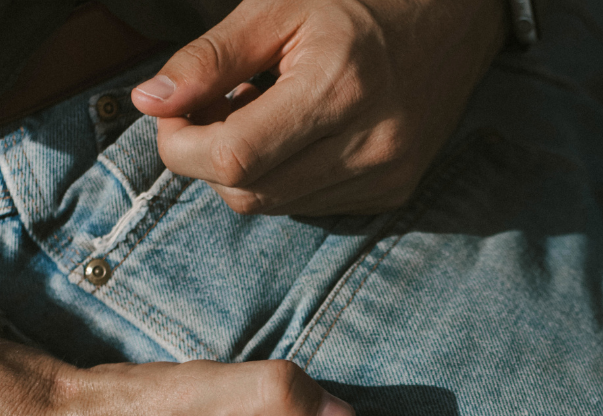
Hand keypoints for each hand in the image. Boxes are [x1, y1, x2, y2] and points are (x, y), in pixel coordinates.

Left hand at [131, 0, 507, 215]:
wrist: (453, 24)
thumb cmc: (360, 2)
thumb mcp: (278, 6)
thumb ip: (211, 57)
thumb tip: (150, 101)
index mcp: (336, 86)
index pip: (235, 157)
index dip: (182, 147)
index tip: (170, 116)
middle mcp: (368, 143)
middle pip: (250, 194)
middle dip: (209, 162)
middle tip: (207, 113)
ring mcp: (385, 176)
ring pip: (277, 207)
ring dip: (247, 172)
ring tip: (258, 117)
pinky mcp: (392, 194)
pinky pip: (311, 207)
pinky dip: (286, 180)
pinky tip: (298, 138)